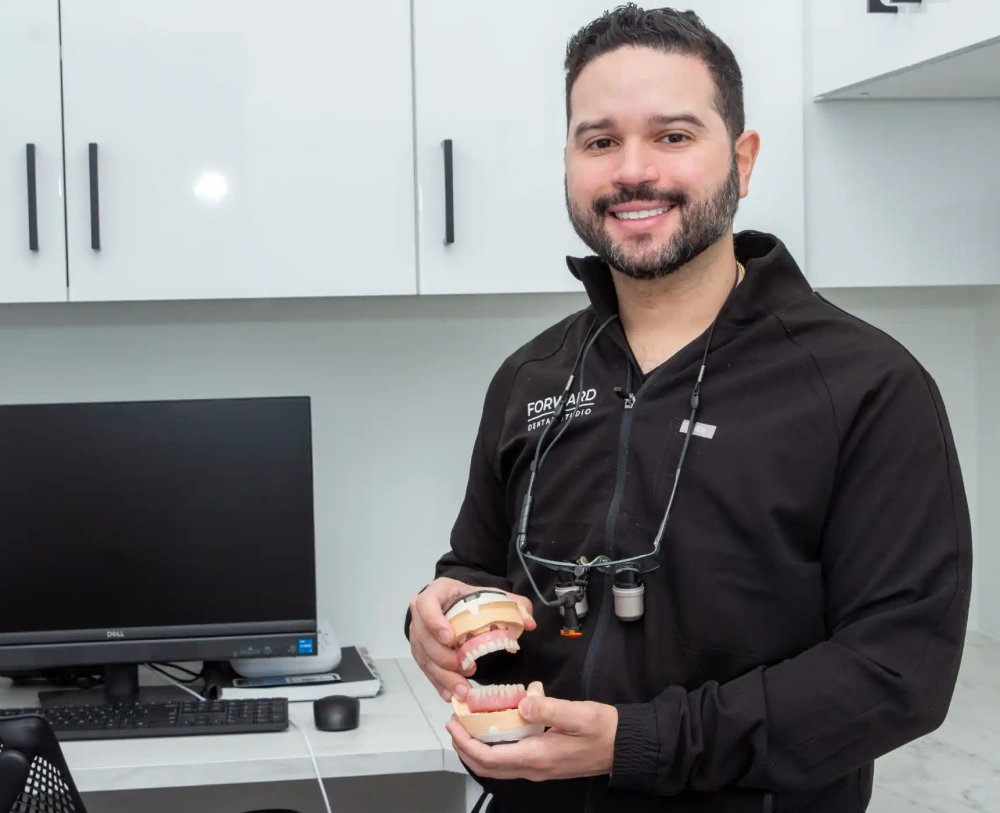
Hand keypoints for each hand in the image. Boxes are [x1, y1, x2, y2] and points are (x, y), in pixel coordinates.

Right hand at [409, 577, 535, 702]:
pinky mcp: (421, 653)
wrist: (458, 603)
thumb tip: (529, 623)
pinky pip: (426, 671)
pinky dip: (439, 684)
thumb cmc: (474, 599)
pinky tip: (452, 695)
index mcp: (437, 593)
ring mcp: (418, 635)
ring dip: (443, 677)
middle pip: (424, 638)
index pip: (426, 605)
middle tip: (468, 670)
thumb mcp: (494, 596)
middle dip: (444, 658)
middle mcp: (421, 614)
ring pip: (424, 658)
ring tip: (463, 691)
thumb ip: (514, 605)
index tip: (450, 638)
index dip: (435, 622)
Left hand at [446, 694, 617, 781]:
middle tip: (453, 725)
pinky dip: (494, 748)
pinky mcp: (544, 762)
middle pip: (488, 767)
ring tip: (467, 727)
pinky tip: (494, 730)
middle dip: (465, 748)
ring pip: (498, 766)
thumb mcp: (578, 713)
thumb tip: (522, 704)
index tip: (454, 725)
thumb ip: (549, 709)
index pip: (491, 758)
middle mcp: (534, 767)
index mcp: (538, 756)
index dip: (467, 744)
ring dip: (477, 749)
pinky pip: (510, 761)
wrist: (623, 747)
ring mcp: (539, 768)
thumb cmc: (603, 729)